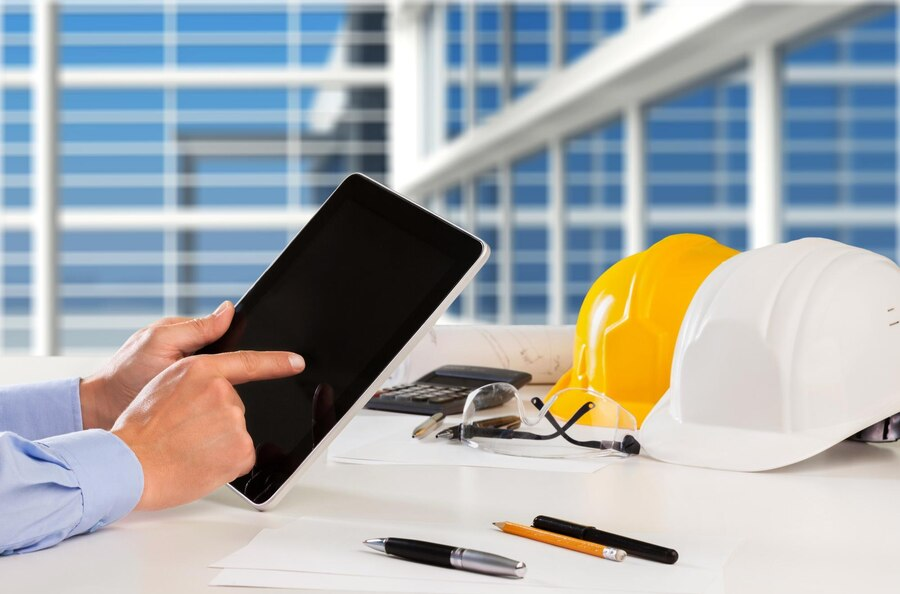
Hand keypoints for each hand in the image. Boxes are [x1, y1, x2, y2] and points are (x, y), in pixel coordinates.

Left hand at [80, 302, 234, 429]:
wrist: (99, 412)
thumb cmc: (124, 375)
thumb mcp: (161, 344)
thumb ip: (195, 328)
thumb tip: (228, 309)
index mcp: (188, 335)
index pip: (228, 334)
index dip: (247, 342)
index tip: (266, 354)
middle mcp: (192, 356)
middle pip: (228, 358)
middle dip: (235, 371)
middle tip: (233, 385)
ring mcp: (191, 381)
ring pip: (223, 382)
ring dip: (227, 392)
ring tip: (226, 403)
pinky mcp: (189, 404)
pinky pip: (213, 401)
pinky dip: (216, 406)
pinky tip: (215, 413)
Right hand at [112, 350, 304, 510]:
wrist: (131, 464)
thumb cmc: (139, 430)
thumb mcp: (163, 384)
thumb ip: (196, 377)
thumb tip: (216, 380)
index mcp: (201, 370)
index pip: (248, 362)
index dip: (276, 362)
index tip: (296, 362)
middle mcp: (223, 391)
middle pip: (235, 407)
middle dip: (217, 421)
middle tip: (186, 432)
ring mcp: (235, 420)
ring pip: (238, 433)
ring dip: (220, 444)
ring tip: (188, 448)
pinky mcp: (242, 448)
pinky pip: (241, 456)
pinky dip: (226, 463)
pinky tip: (201, 462)